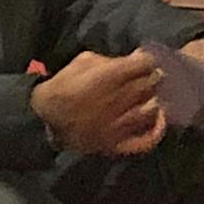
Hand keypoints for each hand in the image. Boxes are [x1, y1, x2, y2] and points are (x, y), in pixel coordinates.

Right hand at [32, 50, 164, 156]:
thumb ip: (109, 60)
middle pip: (149, 85)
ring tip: (150, 95)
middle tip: (149, 76)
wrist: (45, 118)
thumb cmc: (63, 85)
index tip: (145, 60)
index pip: (144, 64)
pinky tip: (159, 119)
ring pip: (151, 109)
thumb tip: (133, 59)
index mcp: (108, 77)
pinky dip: (157, 130)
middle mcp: (117, 100)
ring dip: (153, 99)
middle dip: (151, 77)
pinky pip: (146, 140)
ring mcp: (118, 125)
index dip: (147, 60)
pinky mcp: (116, 144)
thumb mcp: (82, 61)